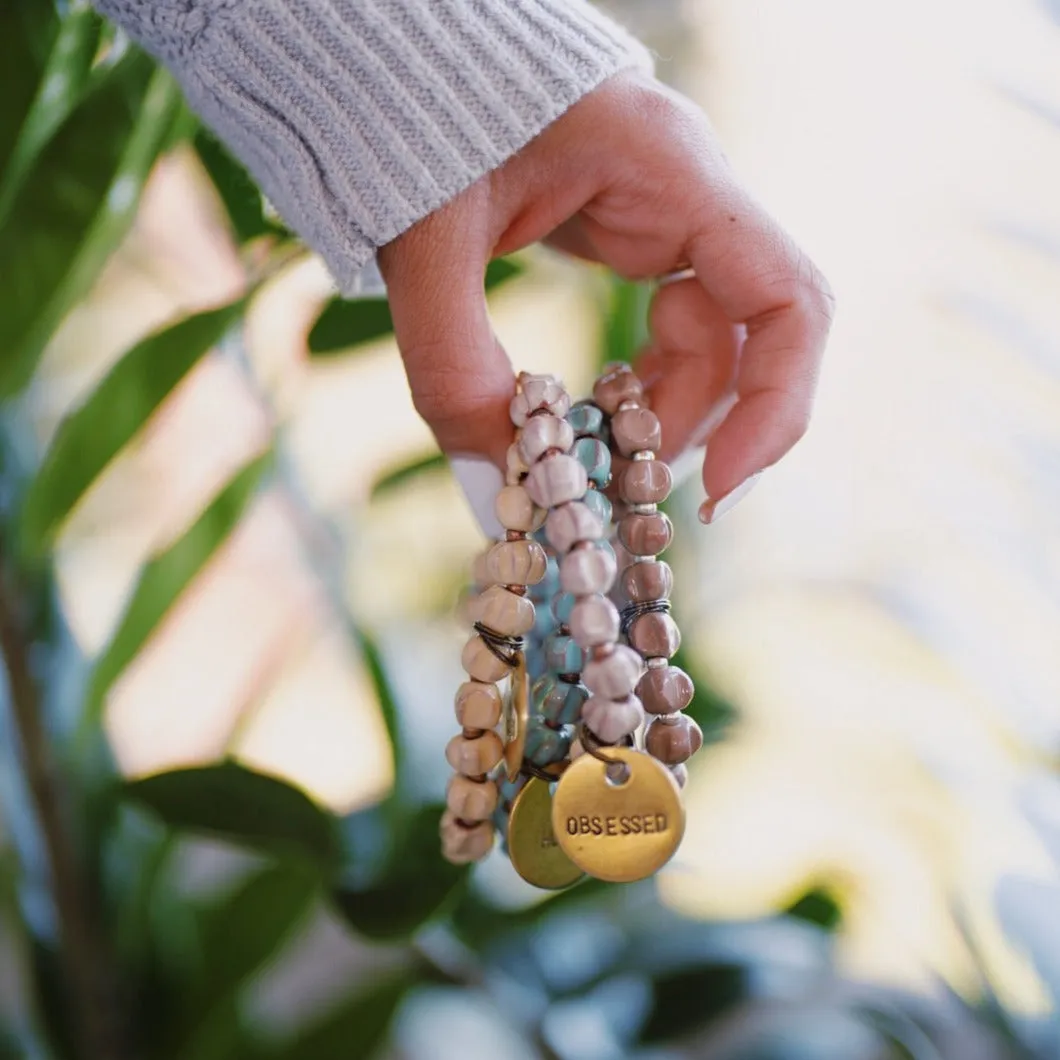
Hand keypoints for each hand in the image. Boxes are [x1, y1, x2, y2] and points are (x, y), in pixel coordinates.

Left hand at [377, 69, 833, 522]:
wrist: (401, 53)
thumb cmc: (418, 120)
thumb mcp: (425, 245)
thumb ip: (452, 366)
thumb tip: (494, 483)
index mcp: (668, 170)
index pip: (787, 298)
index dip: (777, 405)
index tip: (718, 487)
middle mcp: (688, 192)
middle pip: (747, 334)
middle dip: (695, 422)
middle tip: (627, 490)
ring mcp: (666, 211)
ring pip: (708, 338)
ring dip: (659, 411)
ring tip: (590, 460)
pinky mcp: (634, 229)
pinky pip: (668, 323)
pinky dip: (638, 382)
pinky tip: (589, 413)